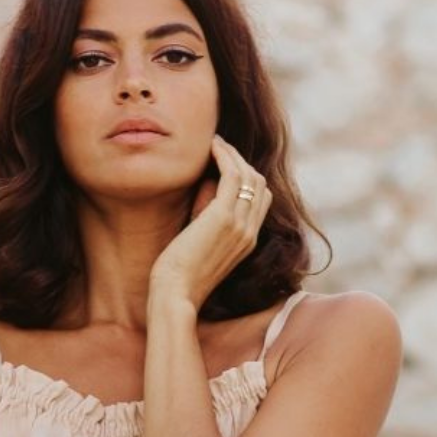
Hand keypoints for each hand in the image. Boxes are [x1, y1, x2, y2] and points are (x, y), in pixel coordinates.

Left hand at [149, 135, 273, 308]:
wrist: (175, 294)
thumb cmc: (178, 276)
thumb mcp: (201, 245)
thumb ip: (208, 219)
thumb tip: (205, 188)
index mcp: (247, 241)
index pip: (261, 199)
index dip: (247, 177)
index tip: (226, 164)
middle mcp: (249, 232)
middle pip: (260, 184)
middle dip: (242, 161)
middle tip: (220, 148)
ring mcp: (240, 224)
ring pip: (248, 175)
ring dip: (232, 154)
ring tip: (214, 142)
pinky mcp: (223, 216)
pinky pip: (232, 174)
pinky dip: (224, 156)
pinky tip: (211, 146)